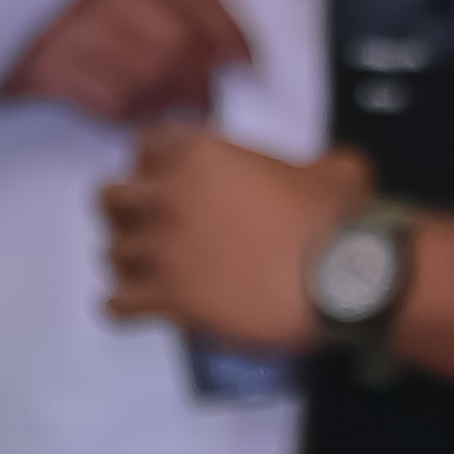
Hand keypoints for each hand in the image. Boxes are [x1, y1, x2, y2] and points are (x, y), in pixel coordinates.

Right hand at [6, 0, 254, 127]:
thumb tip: (209, 38)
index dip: (228, 34)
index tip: (244, 60)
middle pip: (180, 43)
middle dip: (201, 77)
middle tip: (208, 98)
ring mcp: (77, 29)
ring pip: (150, 75)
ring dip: (169, 99)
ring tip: (174, 111)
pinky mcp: (51, 69)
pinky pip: (111, 100)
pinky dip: (131, 112)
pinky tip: (134, 113)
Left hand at [100, 127, 371, 348]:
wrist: (342, 280)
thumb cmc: (339, 222)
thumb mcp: (335, 171)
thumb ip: (318, 164)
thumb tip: (332, 172)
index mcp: (201, 155)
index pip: (147, 146)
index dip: (154, 162)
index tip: (164, 176)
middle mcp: (170, 198)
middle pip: (110, 197)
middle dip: (125, 209)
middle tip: (146, 222)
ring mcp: (164, 251)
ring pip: (113, 253)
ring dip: (129, 259)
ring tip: (146, 269)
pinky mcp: (168, 301)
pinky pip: (118, 305)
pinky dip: (124, 306)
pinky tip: (137, 307)